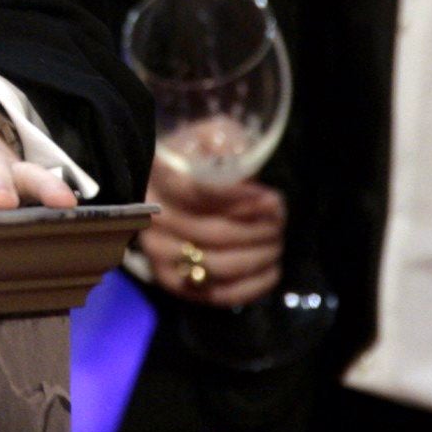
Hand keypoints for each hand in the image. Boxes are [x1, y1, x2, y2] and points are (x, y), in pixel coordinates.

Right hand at [136, 155, 284, 306]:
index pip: (198, 194)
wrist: (162, 192)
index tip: (270, 198)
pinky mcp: (171, 282)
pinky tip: (271, 269)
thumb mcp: (207, 138)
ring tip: (277, 240)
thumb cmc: (193, 160)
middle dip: (258, 228)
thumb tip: (238, 155)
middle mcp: (151, 218)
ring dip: (258, 255)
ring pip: (219, 265)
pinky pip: (217, 293)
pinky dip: (251, 285)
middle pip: (215, 233)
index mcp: (157, 177)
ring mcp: (158, 254)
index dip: (240, 200)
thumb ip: (223, 140)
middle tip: (280, 218)